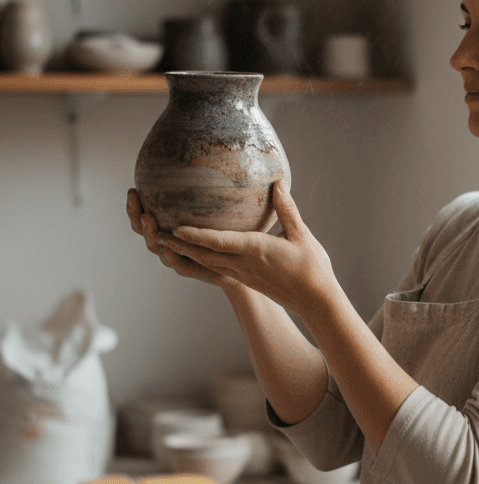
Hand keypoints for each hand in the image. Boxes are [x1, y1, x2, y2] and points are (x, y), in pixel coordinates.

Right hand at [126, 188, 235, 287]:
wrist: (238, 262)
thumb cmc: (226, 231)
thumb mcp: (220, 208)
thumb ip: (211, 190)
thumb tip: (214, 161)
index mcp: (168, 228)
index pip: (145, 217)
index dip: (135, 206)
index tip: (132, 190)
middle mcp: (168, 243)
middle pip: (144, 231)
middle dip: (136, 214)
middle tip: (134, 197)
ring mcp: (177, 258)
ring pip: (157, 247)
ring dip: (150, 231)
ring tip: (148, 217)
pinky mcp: (192, 269)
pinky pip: (179, 263)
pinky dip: (172, 254)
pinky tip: (170, 245)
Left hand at [150, 181, 336, 315]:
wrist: (316, 301)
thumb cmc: (312, 267)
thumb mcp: (301, 234)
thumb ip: (287, 208)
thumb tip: (279, 182)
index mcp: (255, 250)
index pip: (218, 242)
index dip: (196, 235)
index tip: (176, 229)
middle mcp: (243, 264)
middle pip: (204, 255)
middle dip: (180, 245)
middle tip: (158, 234)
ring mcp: (243, 274)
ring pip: (208, 263)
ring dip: (187, 253)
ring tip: (169, 242)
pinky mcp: (246, 279)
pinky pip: (218, 268)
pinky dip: (203, 259)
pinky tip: (199, 252)